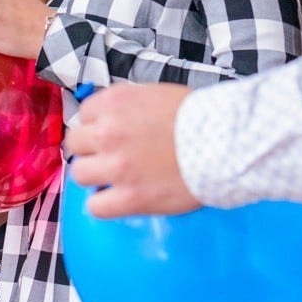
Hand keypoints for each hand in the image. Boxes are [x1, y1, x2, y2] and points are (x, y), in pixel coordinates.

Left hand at [66, 82, 202, 217]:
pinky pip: (96, 207)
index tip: (110, 131)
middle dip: (91, 149)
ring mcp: (117, 167)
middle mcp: (109, 133)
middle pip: (76, 144)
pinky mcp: (131, 198)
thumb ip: (127, 105)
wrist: (225, 142)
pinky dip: (103, 204)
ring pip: (79, 174)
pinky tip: (117, 199)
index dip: (97, 124)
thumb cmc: (198, 115)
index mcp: (115, 103)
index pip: (84, 114)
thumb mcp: (155, 94)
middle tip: (109, 154)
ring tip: (113, 177)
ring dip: (94, 175)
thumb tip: (111, 117)